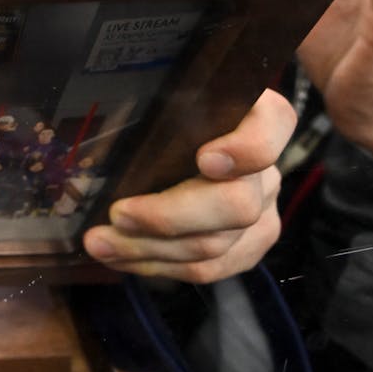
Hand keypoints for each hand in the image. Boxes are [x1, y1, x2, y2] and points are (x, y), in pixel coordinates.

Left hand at [82, 89, 295, 282]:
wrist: (178, 154)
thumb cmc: (162, 122)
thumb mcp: (159, 103)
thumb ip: (152, 107)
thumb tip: (105, 129)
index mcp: (253, 117)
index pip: (273, 123)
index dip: (247, 147)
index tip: (204, 159)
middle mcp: (265, 167)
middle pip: (237, 204)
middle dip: (168, 217)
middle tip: (116, 215)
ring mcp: (263, 211)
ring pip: (216, 245)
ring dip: (149, 249)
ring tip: (99, 243)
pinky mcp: (250, 245)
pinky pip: (210, 268)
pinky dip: (159, 265)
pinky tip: (122, 258)